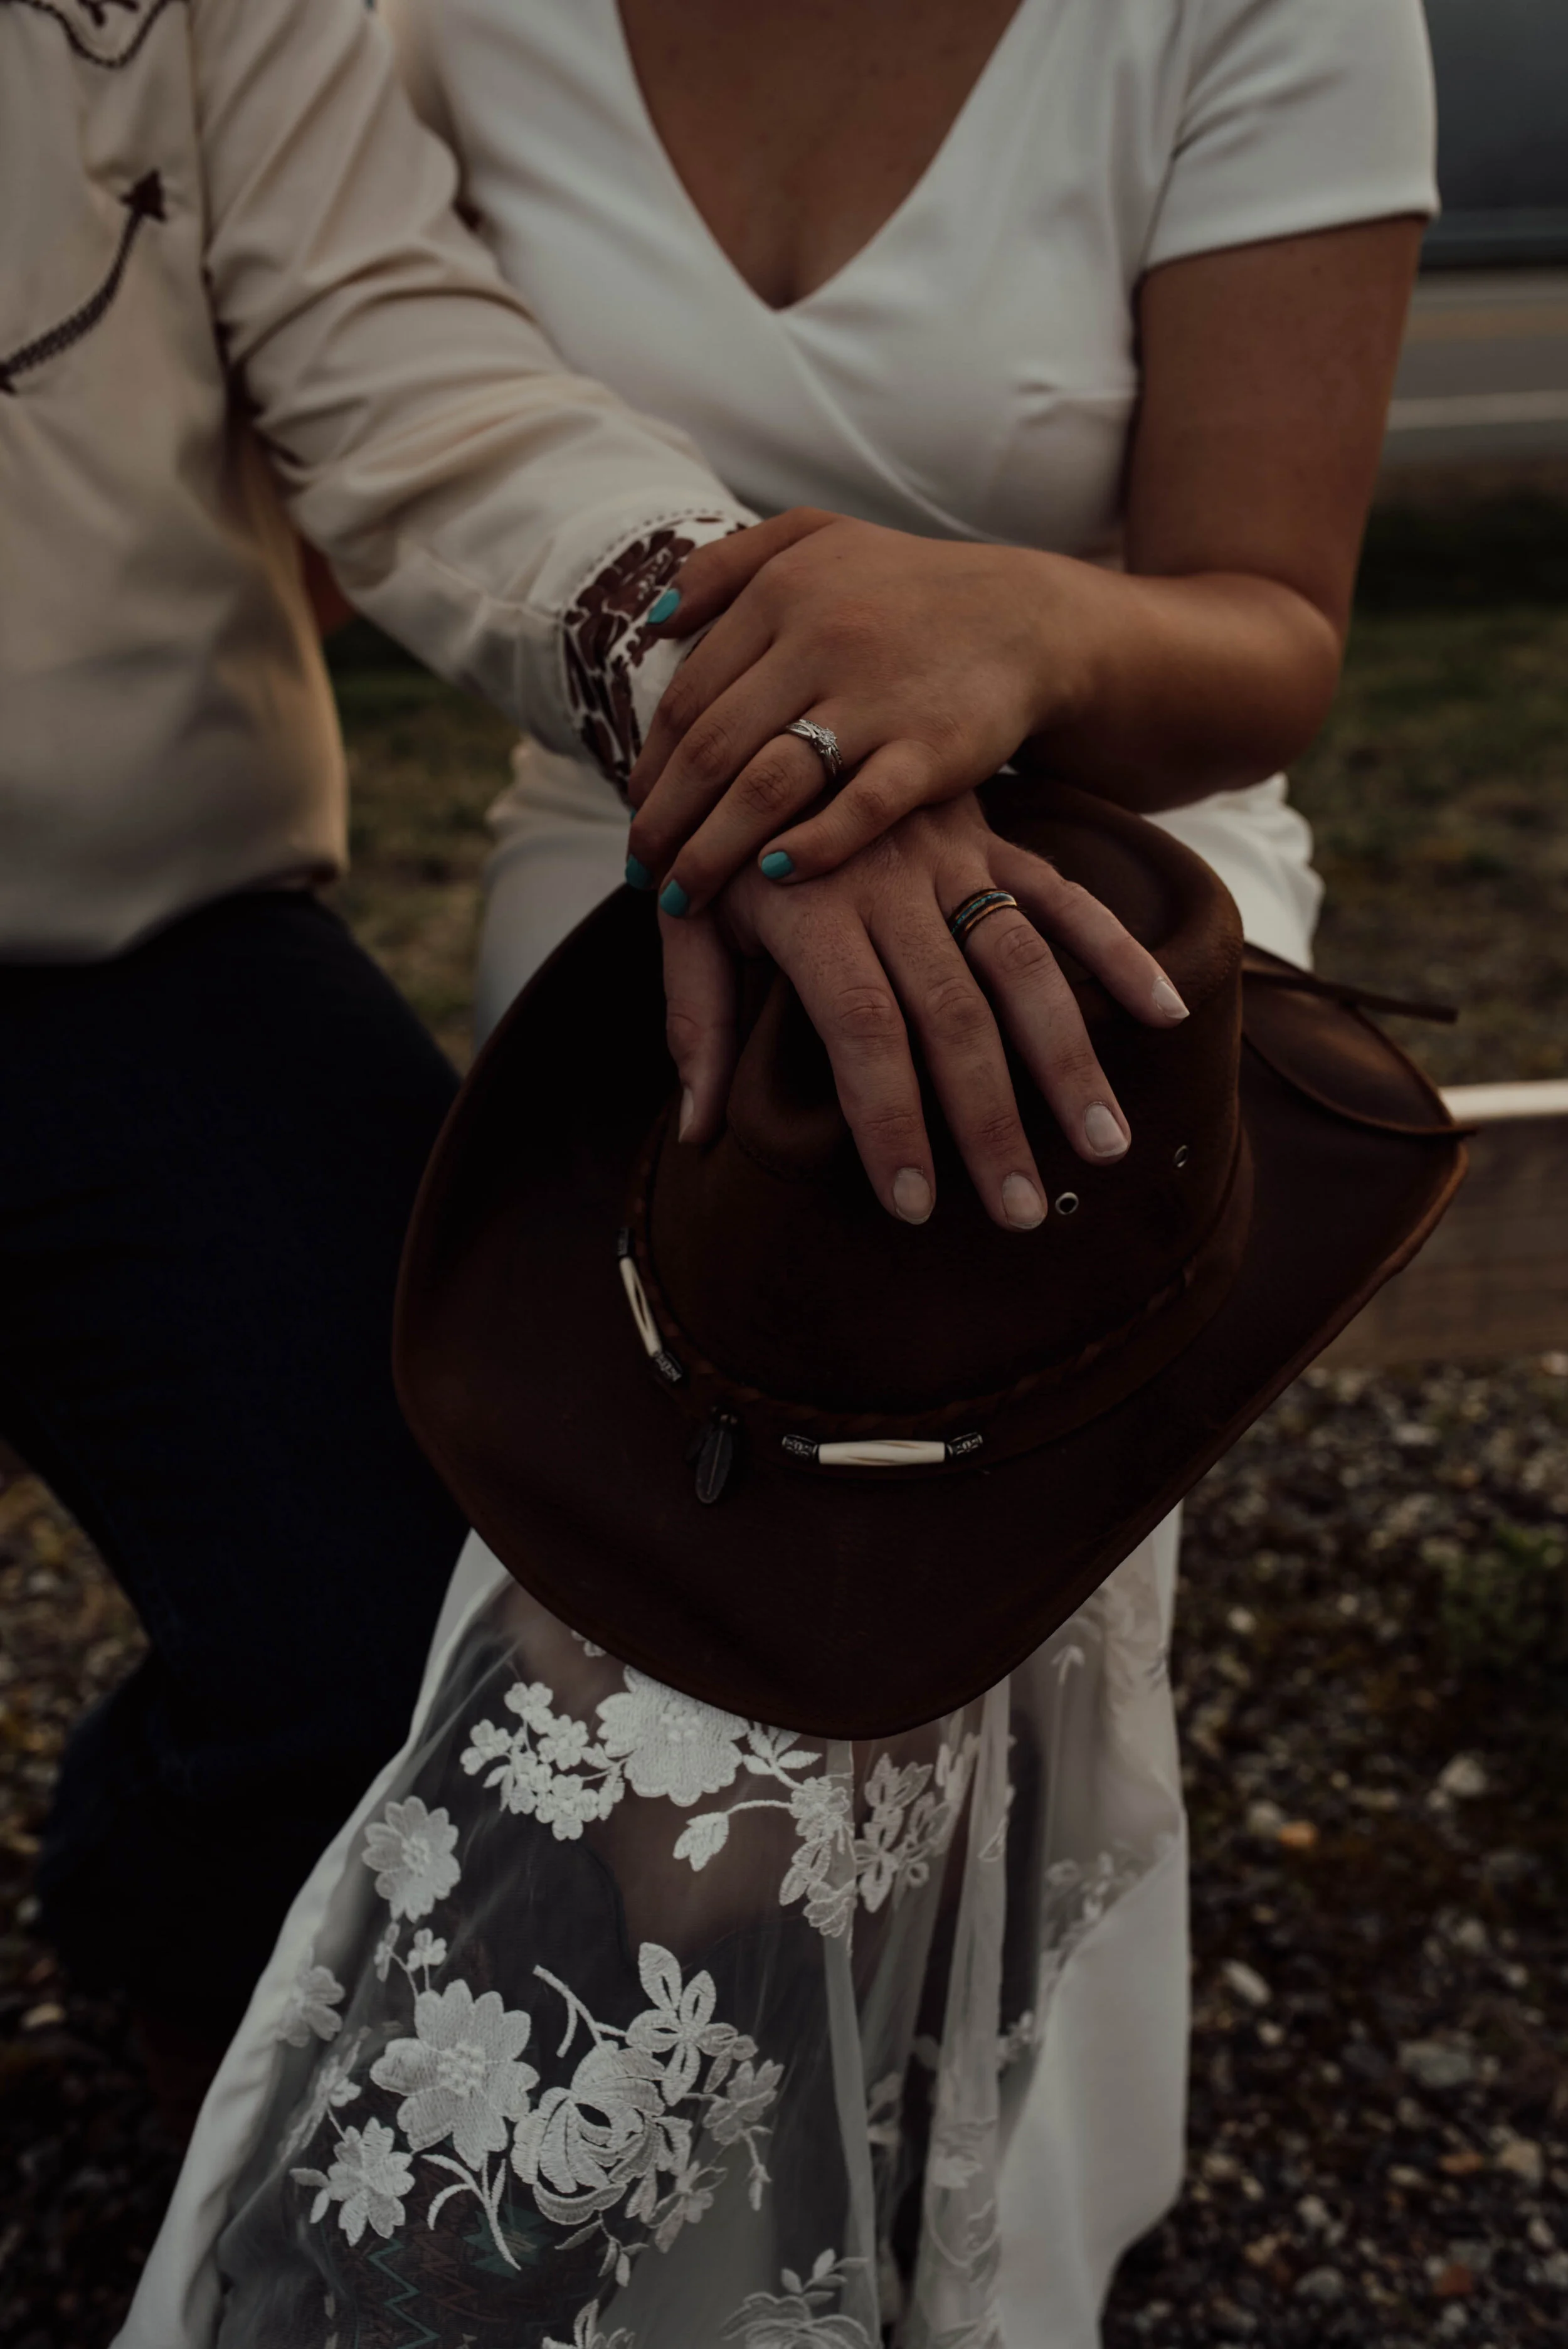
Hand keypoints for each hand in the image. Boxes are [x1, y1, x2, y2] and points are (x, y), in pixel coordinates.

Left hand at [625, 510, 1081, 916]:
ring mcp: (879, 699)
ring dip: (712, 852)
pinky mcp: (933, 750)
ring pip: (767, 787)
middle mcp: (822, 641)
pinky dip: (810, 847)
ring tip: (683, 898)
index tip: (635, 818)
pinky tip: (772, 875)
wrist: (1028, 617)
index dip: (649, 769)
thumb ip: (726, 567)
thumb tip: (653, 625)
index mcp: (782, 594)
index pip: (686, 699)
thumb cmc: (906, 589)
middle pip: (712, 751)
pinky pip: (859, 810)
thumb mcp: (814, 538)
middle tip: (642, 874)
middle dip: (664, 824)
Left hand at [659, 792, 1187, 1231]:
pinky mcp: (994, 839)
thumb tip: (697, 1130)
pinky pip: (1065, 897)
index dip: (891, 1117)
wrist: (763, 710)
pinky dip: (1118, 953)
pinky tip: (1165, 1015)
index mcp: (811, 907)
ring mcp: (952, 857)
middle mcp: (891, 881)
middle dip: (990, 1121)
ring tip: (1104, 1147)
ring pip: (1022, 966)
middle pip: (954, 1015)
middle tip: (1021, 1213)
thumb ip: (695, 1018)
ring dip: (1067, 1059)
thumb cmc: (717, 840)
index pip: (864, 1029)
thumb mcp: (684, 914)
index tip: (913, 1203)